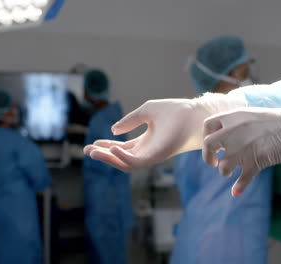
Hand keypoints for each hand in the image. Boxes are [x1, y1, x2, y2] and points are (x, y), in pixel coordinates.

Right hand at [84, 93, 245, 171]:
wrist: (193, 115)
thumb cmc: (175, 112)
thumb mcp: (146, 112)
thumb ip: (130, 121)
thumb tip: (113, 131)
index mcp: (145, 142)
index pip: (122, 148)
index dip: (106, 146)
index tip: (92, 144)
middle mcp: (147, 151)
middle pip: (120, 158)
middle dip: (103, 155)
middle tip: (86, 151)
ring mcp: (152, 155)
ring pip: (125, 163)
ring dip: (108, 159)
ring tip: (93, 152)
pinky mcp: (157, 157)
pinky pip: (136, 162)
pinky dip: (122, 157)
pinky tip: (112, 148)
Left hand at [202, 103, 280, 195]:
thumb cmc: (277, 121)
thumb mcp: (251, 114)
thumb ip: (234, 123)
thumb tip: (221, 135)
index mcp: (233, 117)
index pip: (207, 126)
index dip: (206, 136)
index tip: (213, 144)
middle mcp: (234, 132)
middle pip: (208, 145)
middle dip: (208, 156)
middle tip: (214, 162)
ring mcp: (243, 148)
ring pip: (223, 167)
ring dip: (224, 172)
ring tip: (230, 172)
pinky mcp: (255, 162)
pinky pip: (242, 179)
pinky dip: (239, 187)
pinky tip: (235, 192)